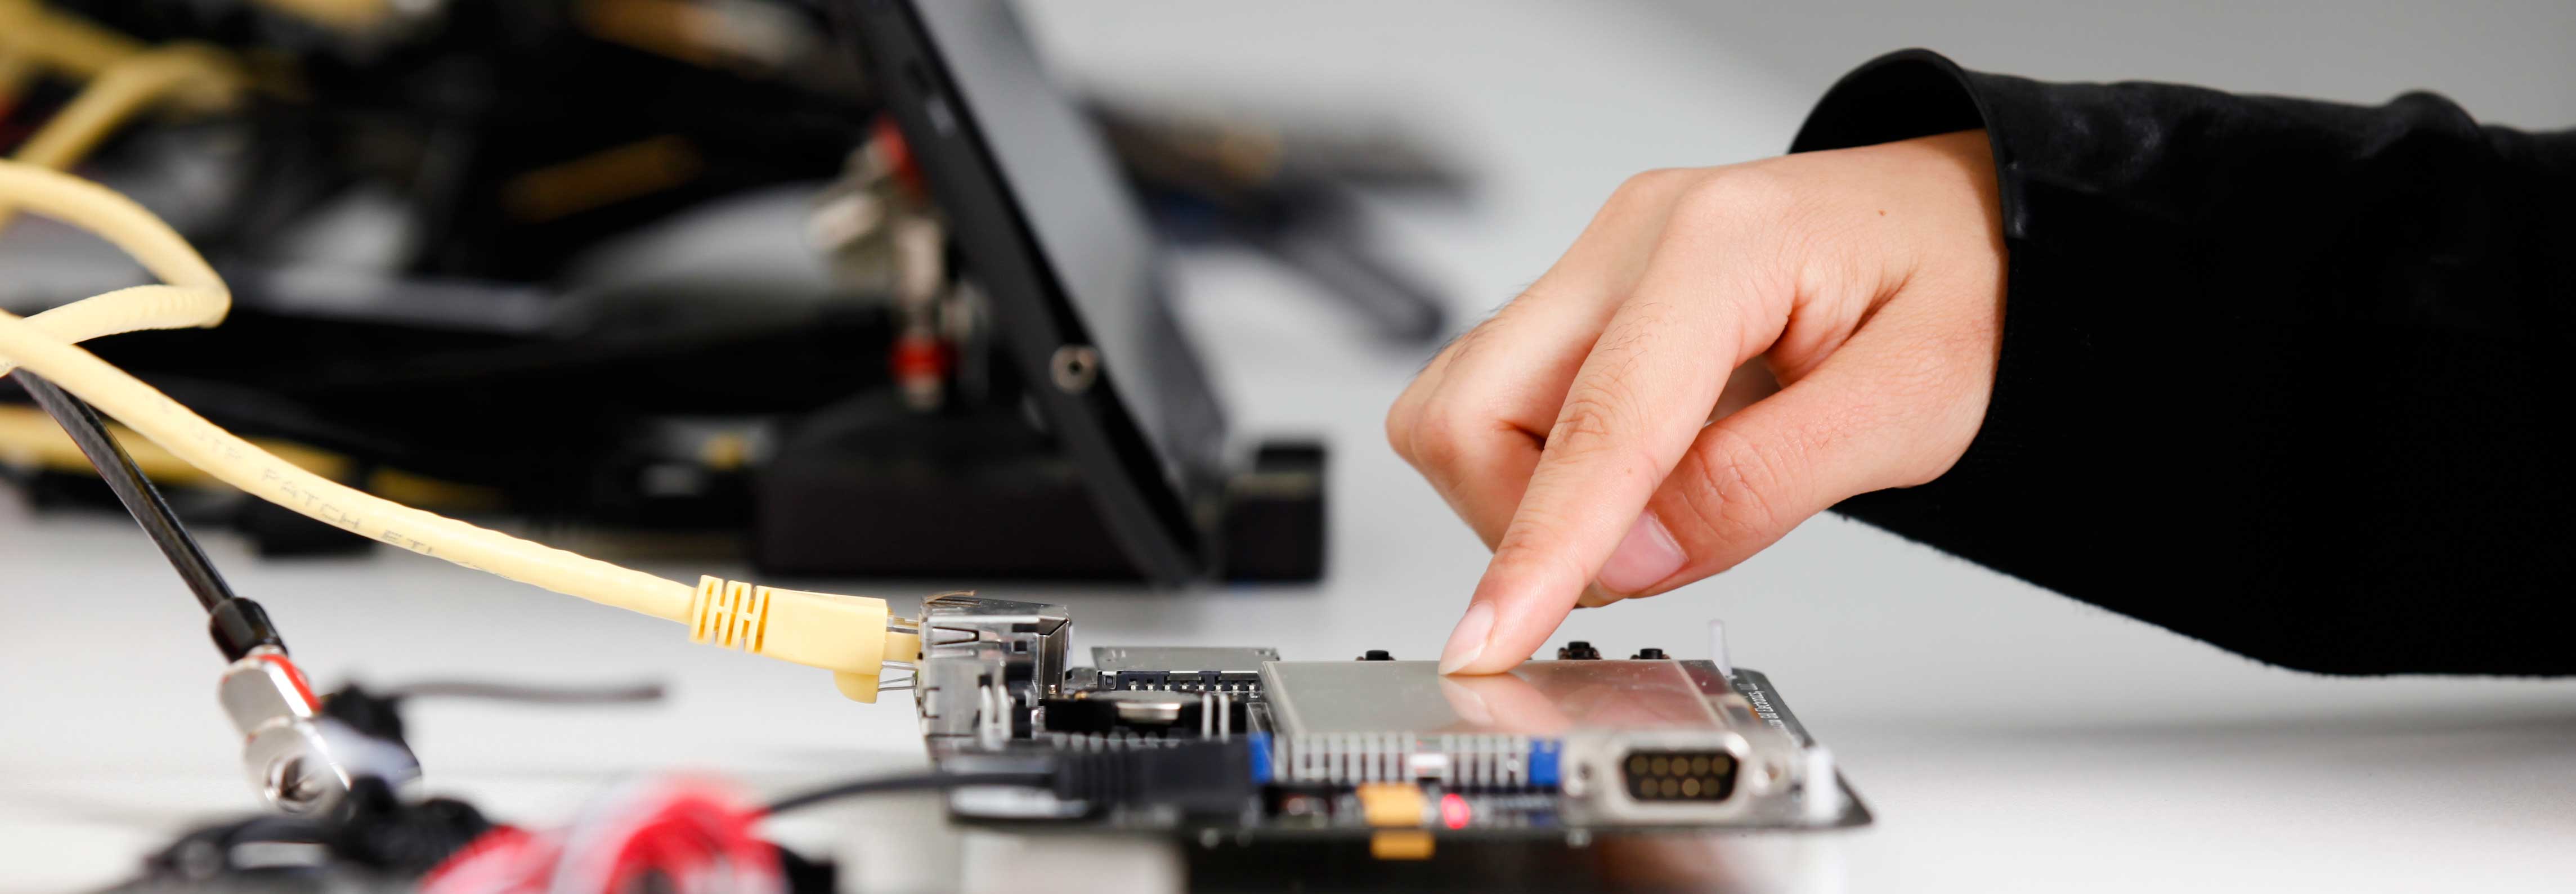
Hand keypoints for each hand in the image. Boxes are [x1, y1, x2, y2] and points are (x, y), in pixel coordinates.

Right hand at [1386, 131, 2006, 673]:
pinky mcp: (1575, 299)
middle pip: (1472, 410)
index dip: (1541, 545)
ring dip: (1524, 500)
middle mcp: (1631, 239)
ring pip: (1459, 412)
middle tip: (1635, 563)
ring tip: (1648, 513)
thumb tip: (1635, 558)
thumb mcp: (1915, 407)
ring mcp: (1592, 264)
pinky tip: (1631, 476)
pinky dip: (1538, 471)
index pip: (1599, 422)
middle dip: (1520, 524)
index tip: (1491, 641)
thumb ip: (1767, 483)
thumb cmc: (1953, 291)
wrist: (1955, 224)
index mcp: (1723, 245)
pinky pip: (1492, 403)